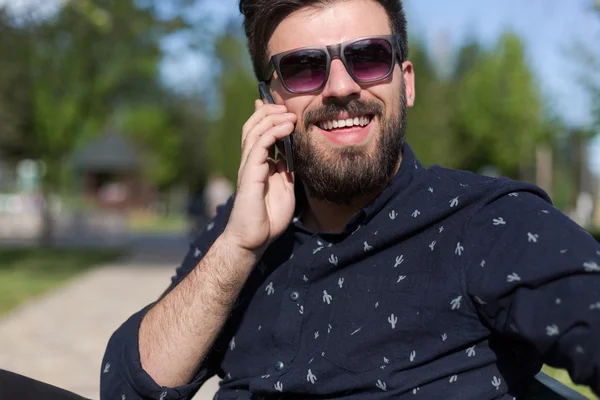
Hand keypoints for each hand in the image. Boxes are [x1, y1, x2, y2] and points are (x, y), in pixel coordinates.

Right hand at [223, 100, 296, 254]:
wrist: (254, 238)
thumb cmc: (268, 218)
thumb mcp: (284, 189)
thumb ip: (285, 171)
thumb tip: (288, 156)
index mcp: (258, 164)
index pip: (259, 133)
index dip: (266, 117)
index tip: (280, 106)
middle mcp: (251, 162)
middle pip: (254, 126)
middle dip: (269, 112)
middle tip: (286, 106)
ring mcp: (248, 166)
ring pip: (254, 131)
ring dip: (272, 118)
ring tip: (288, 113)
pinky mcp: (250, 173)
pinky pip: (260, 146)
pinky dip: (272, 132)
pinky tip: (286, 127)